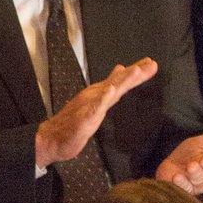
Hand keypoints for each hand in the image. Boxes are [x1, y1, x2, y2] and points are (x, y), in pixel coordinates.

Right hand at [34, 58, 157, 169]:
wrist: (51, 139)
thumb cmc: (72, 124)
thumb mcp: (95, 107)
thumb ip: (108, 92)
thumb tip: (118, 74)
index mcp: (99, 95)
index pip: (120, 82)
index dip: (136, 72)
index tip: (150, 63)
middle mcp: (94, 96)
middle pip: (118, 82)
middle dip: (135, 73)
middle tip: (150, 63)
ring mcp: (89, 106)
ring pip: (108, 91)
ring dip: (121, 81)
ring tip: (135, 72)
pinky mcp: (83, 118)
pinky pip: (94, 107)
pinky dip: (103, 98)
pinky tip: (111, 91)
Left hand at [156, 133, 202, 194]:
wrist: (173, 160)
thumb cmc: (192, 151)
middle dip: (198, 171)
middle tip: (192, 165)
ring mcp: (194, 186)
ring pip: (194, 184)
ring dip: (189, 177)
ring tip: (185, 169)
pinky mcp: (182, 190)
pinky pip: (183, 190)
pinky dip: (180, 184)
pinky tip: (176, 177)